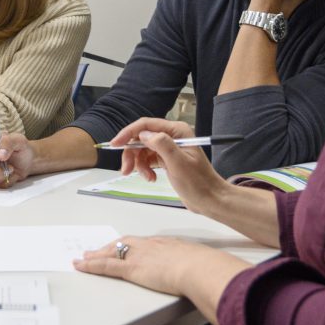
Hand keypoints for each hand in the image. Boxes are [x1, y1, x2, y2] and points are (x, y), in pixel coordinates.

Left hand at [74, 235, 232, 296]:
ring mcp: (138, 255)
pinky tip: (80, 265)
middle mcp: (149, 245)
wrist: (199, 268)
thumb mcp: (201, 264)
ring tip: (83, 258)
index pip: (142, 243)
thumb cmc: (205, 268)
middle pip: (123, 244)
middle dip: (109, 247)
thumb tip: (205, 274)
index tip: (124, 248)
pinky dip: (90, 265)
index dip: (130, 246)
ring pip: (110, 253)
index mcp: (166, 243)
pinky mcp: (131, 268)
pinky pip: (105, 265)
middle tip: (96, 250)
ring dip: (95, 256)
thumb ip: (197, 268)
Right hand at [107, 118, 229, 213]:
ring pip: (142, 150)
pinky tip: (151, 178)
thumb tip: (143, 135)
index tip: (115, 144)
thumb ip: (161, 144)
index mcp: (177, 131)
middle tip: (126, 169)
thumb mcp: (179, 162)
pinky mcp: (166, 160)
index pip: (146, 125)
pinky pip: (147, 160)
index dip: (128, 133)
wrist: (210, 199)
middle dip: (131, 153)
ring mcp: (168, 149)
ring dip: (138, 164)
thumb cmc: (199, 183)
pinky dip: (145, 169)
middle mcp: (172, 136)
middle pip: (141, 138)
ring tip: (146, 177)